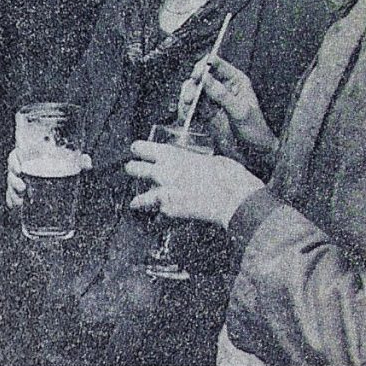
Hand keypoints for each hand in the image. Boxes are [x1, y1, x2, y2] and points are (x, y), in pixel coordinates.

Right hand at [5, 149, 90, 208]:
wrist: (68, 181)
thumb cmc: (68, 167)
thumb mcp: (75, 164)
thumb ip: (81, 162)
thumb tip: (87, 163)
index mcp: (31, 155)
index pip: (16, 155)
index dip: (14, 161)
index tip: (19, 169)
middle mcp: (25, 167)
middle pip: (12, 171)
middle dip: (13, 180)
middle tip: (22, 187)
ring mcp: (22, 180)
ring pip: (11, 184)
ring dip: (12, 192)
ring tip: (20, 200)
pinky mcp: (23, 193)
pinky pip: (12, 196)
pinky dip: (12, 201)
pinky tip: (15, 207)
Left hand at [125, 140, 262, 228]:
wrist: (234, 199)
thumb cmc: (227, 175)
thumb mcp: (208, 159)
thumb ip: (193, 162)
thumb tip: (192, 165)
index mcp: (172, 155)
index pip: (143, 148)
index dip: (138, 149)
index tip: (136, 149)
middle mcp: (163, 173)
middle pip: (135, 169)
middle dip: (133, 170)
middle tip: (131, 170)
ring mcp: (165, 193)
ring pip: (141, 198)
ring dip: (139, 200)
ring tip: (135, 203)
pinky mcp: (171, 212)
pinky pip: (160, 213)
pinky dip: (162, 215)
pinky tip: (163, 217)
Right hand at [178, 55, 277, 154]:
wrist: (254, 155)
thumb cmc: (256, 132)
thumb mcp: (240, 111)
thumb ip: (222, 95)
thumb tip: (206, 78)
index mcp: (235, 81)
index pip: (216, 64)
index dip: (203, 66)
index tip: (196, 76)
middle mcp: (223, 87)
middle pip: (200, 77)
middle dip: (192, 86)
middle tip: (189, 98)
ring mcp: (213, 100)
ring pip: (193, 91)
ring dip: (186, 98)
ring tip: (187, 110)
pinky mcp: (206, 113)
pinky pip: (191, 106)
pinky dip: (185, 110)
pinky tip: (187, 117)